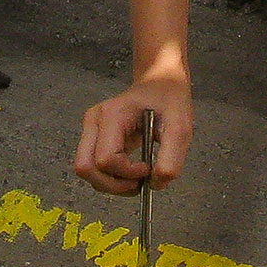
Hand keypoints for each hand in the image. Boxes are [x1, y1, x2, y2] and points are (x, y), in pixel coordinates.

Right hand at [75, 77, 189, 195]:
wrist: (160, 82)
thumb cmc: (169, 99)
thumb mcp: (180, 127)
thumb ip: (172, 158)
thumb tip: (155, 183)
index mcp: (113, 115)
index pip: (106, 159)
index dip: (127, 173)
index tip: (148, 168)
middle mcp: (95, 121)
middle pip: (86, 167)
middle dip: (112, 184)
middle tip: (139, 183)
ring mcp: (91, 129)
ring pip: (86, 170)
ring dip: (111, 183)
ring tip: (136, 178)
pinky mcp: (93, 137)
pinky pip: (93, 167)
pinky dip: (110, 178)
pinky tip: (130, 172)